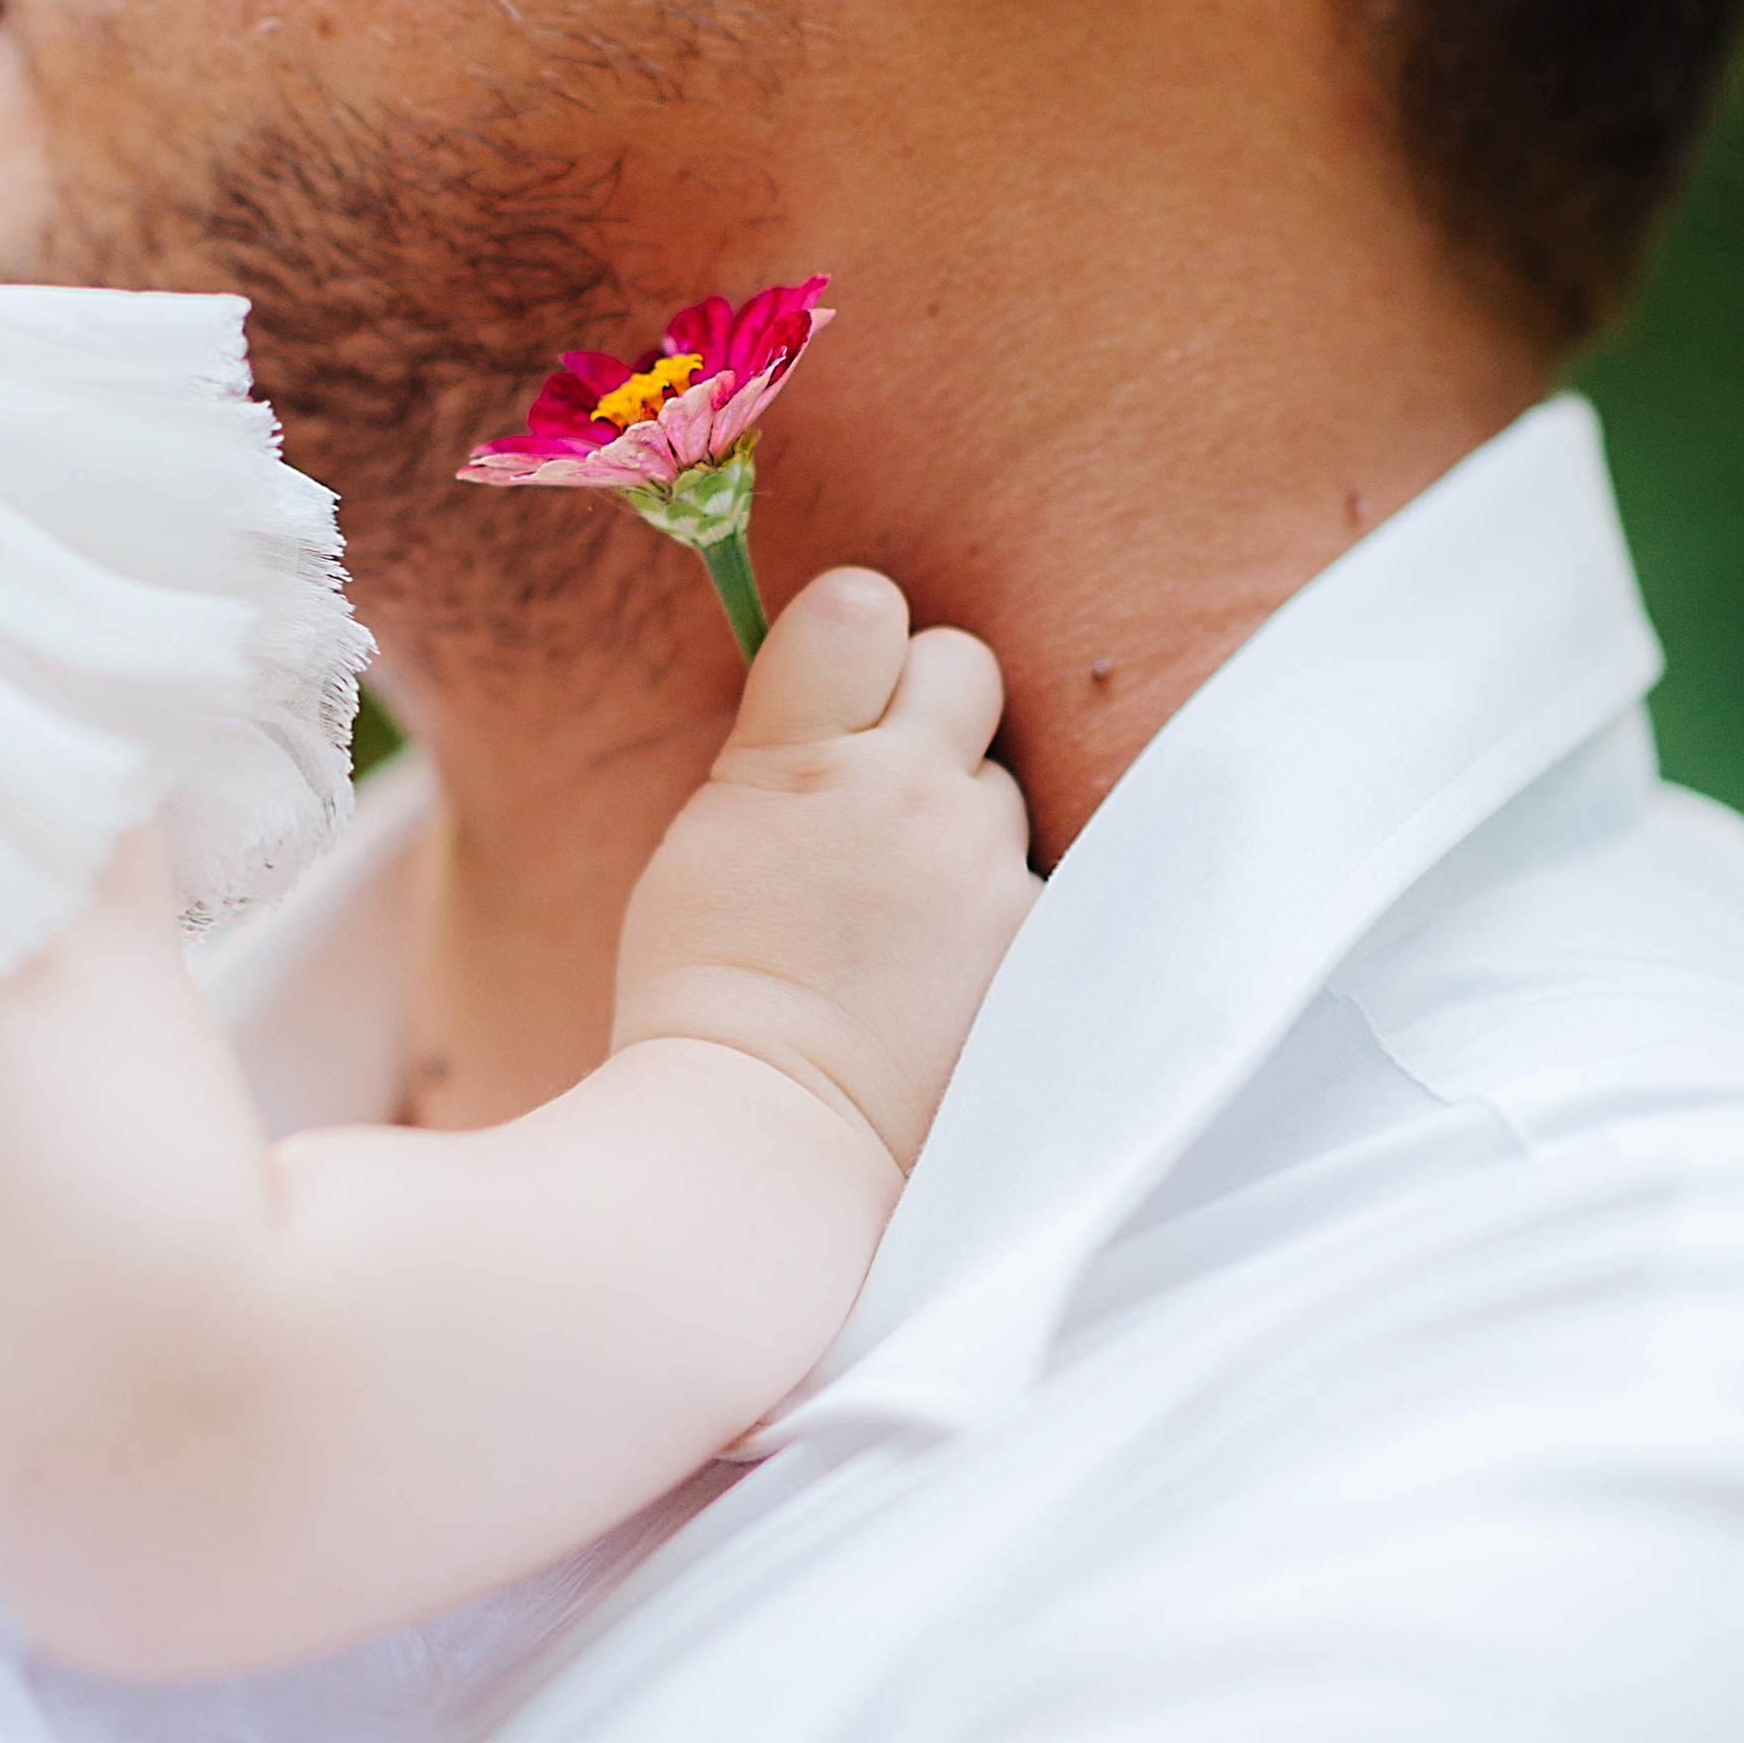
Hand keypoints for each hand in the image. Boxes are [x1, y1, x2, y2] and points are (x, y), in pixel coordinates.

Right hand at [614, 570, 1038, 1177]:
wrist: (765, 1136)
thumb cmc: (708, 994)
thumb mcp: (713, 835)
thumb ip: (783, 753)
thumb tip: (839, 694)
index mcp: (797, 755)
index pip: (864, 606)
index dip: (860, 641)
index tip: (843, 687)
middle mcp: (905, 791)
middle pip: (963, 668)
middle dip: (931, 713)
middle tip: (883, 791)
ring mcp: (982, 867)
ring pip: (1003, 784)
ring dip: (966, 824)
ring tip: (906, 911)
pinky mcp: (1035, 939)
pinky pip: (1035, 879)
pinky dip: (998, 911)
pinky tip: (949, 967)